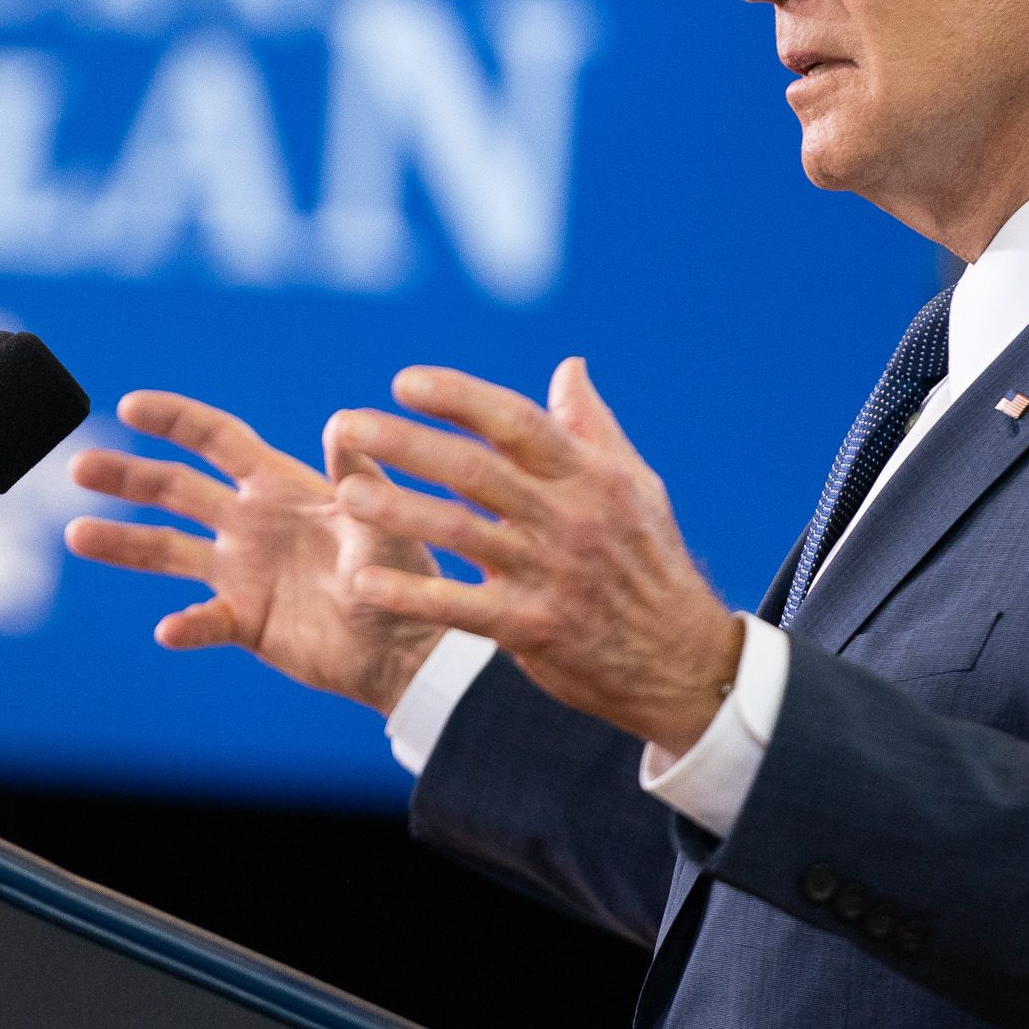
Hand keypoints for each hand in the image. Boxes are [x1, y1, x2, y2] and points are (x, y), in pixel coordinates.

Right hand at [63, 390, 449, 713]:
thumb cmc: (406, 574)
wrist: (411, 647)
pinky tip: (167, 631)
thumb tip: (344, 419)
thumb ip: (357, 472)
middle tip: (78, 466)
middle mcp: (250, 523)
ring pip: (168, 551)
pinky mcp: (247, 621)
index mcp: (279, 486)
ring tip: (77, 534)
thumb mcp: (382, 516)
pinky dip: (186, 626)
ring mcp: (242, 572)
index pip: (216, 440)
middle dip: (128, 475)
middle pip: (175, 490)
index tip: (131, 403)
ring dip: (124, 543)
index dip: (175, 420)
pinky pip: (205, 621)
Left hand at [327, 359, 741, 753]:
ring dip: (400, 511)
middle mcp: (567, 518)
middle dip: (407, 444)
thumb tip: (569, 366)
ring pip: (462, 533)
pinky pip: (461, 607)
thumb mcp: (635, 486)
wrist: (682, 662)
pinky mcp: (533, 628)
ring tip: (347, 494)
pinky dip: (413, 595)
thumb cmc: (648, 561)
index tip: (404, 381)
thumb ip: (592, 426)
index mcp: (589, 476)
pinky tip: (363, 583)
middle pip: (476, 471)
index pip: (516, 422)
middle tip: (347, 424)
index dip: (459, 398)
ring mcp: (549, 573)